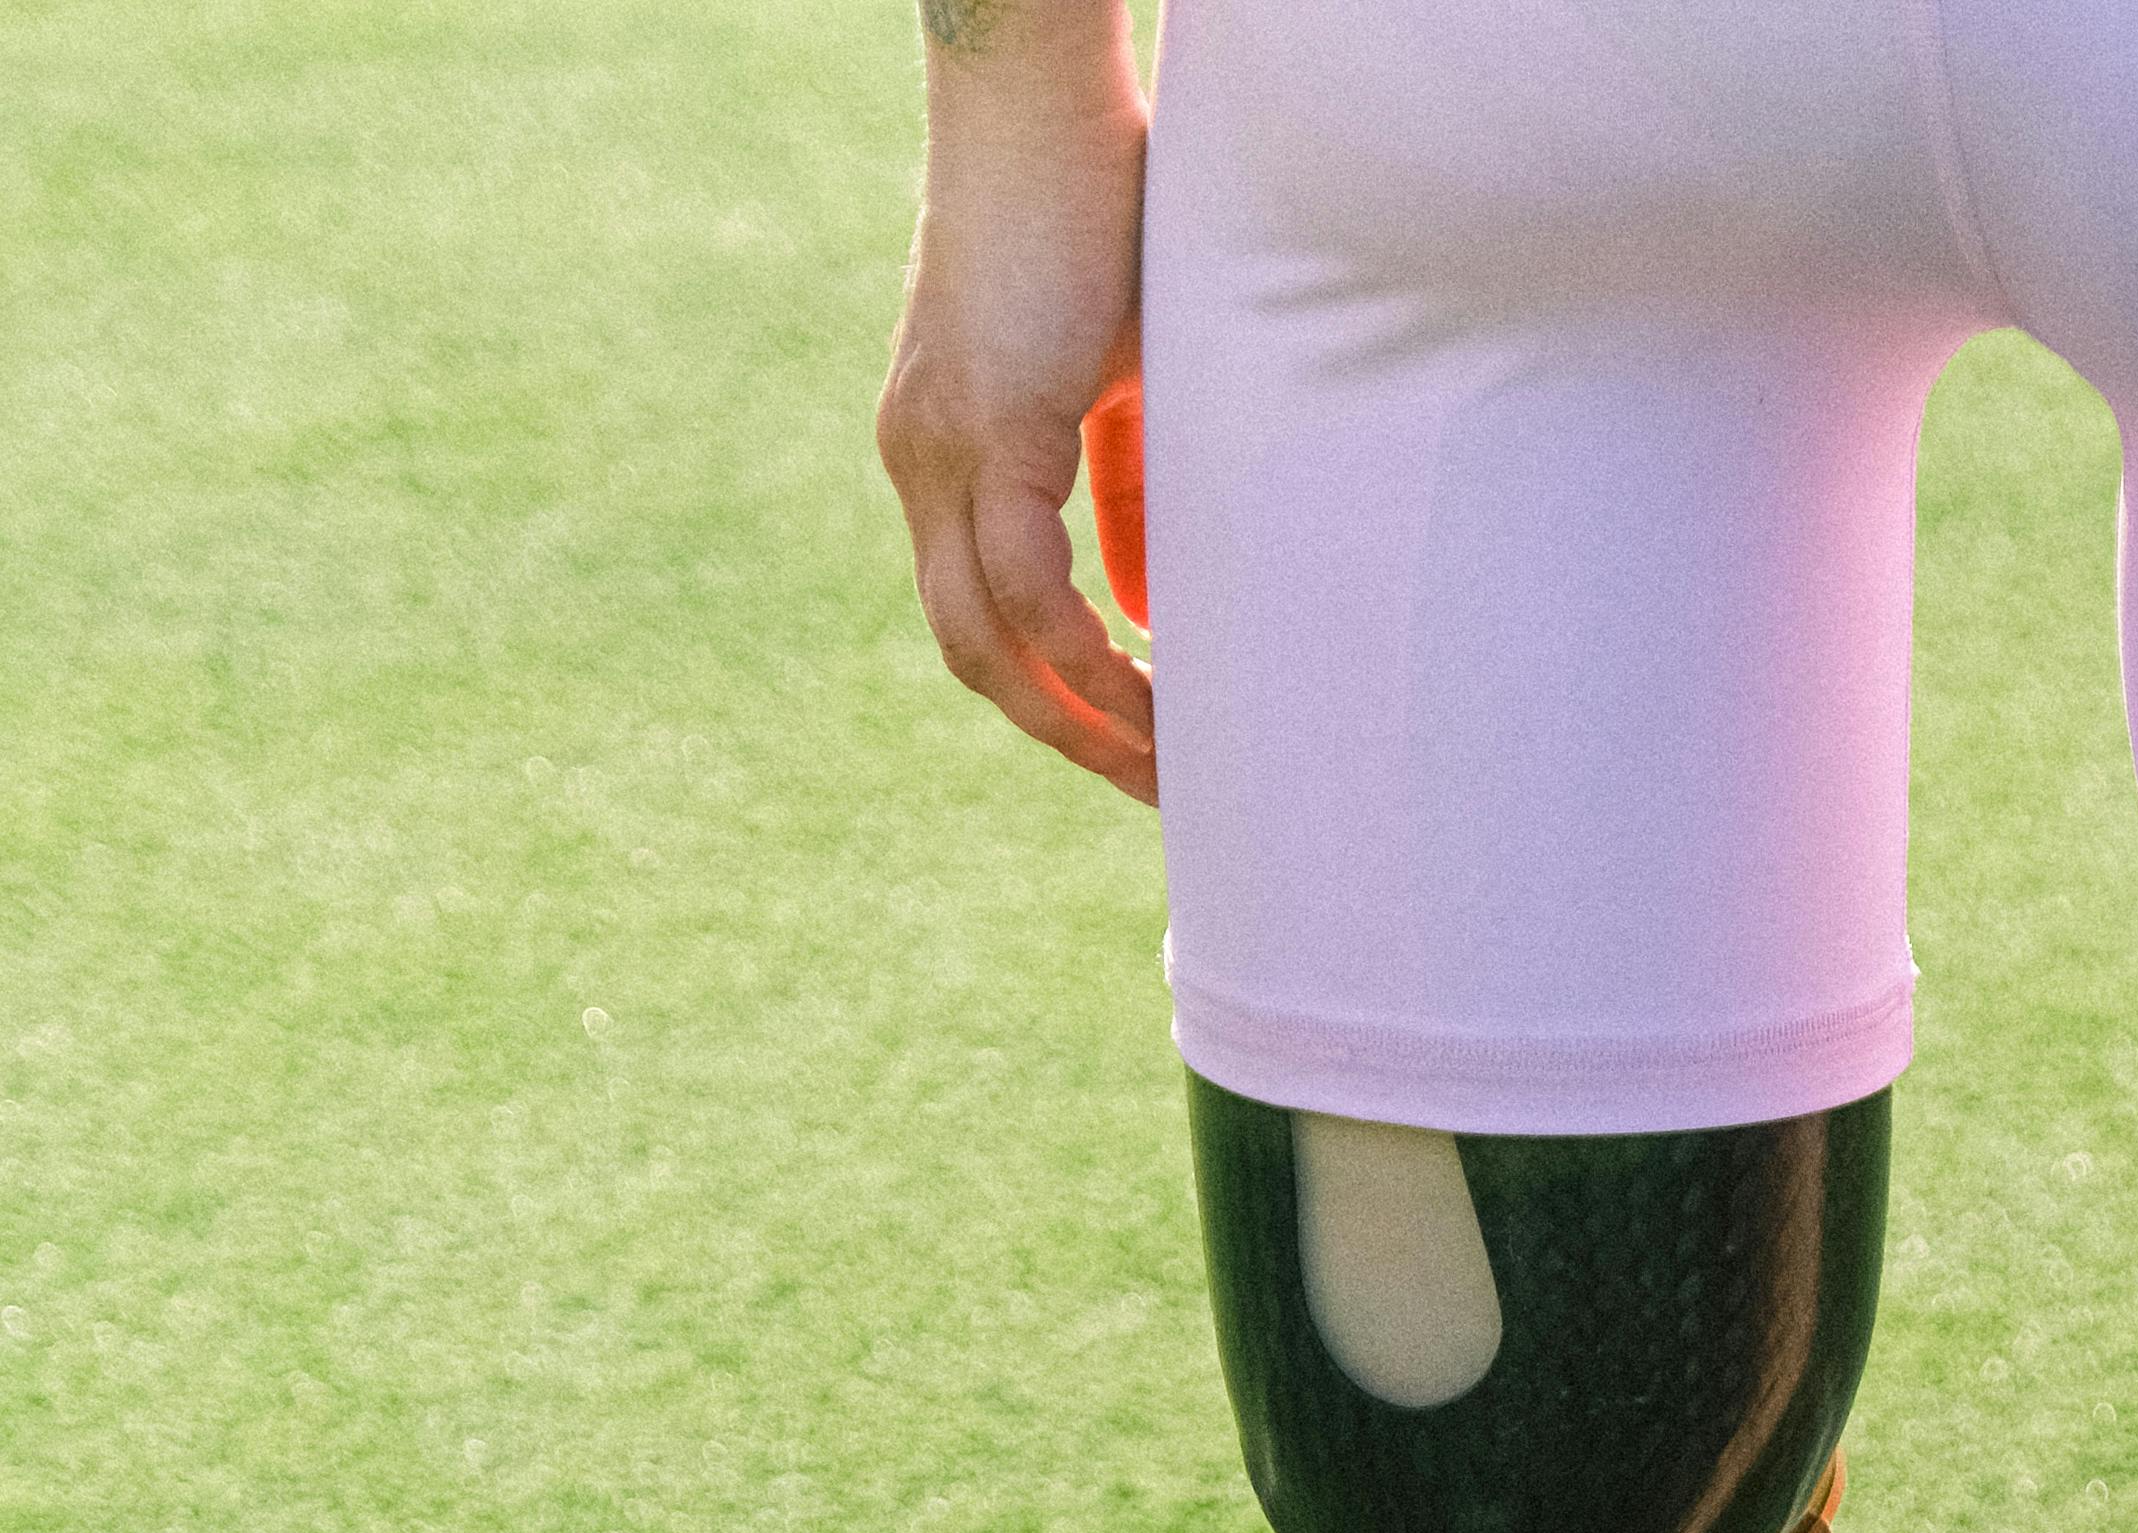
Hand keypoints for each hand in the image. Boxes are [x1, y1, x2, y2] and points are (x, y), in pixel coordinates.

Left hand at [876, 9, 1155, 804]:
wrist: (1044, 85)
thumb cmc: (1104, 203)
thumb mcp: (1125, 373)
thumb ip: (1124, 489)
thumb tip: (1143, 604)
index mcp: (943, 448)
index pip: (983, 613)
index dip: (1056, 695)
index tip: (1138, 748)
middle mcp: (921, 458)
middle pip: (974, 655)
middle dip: (1069, 736)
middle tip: (1159, 791)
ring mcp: (940, 446)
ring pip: (989, 641)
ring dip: (1078, 718)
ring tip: (1166, 764)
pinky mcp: (985, 425)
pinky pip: (1026, 588)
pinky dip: (1085, 653)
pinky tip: (1149, 686)